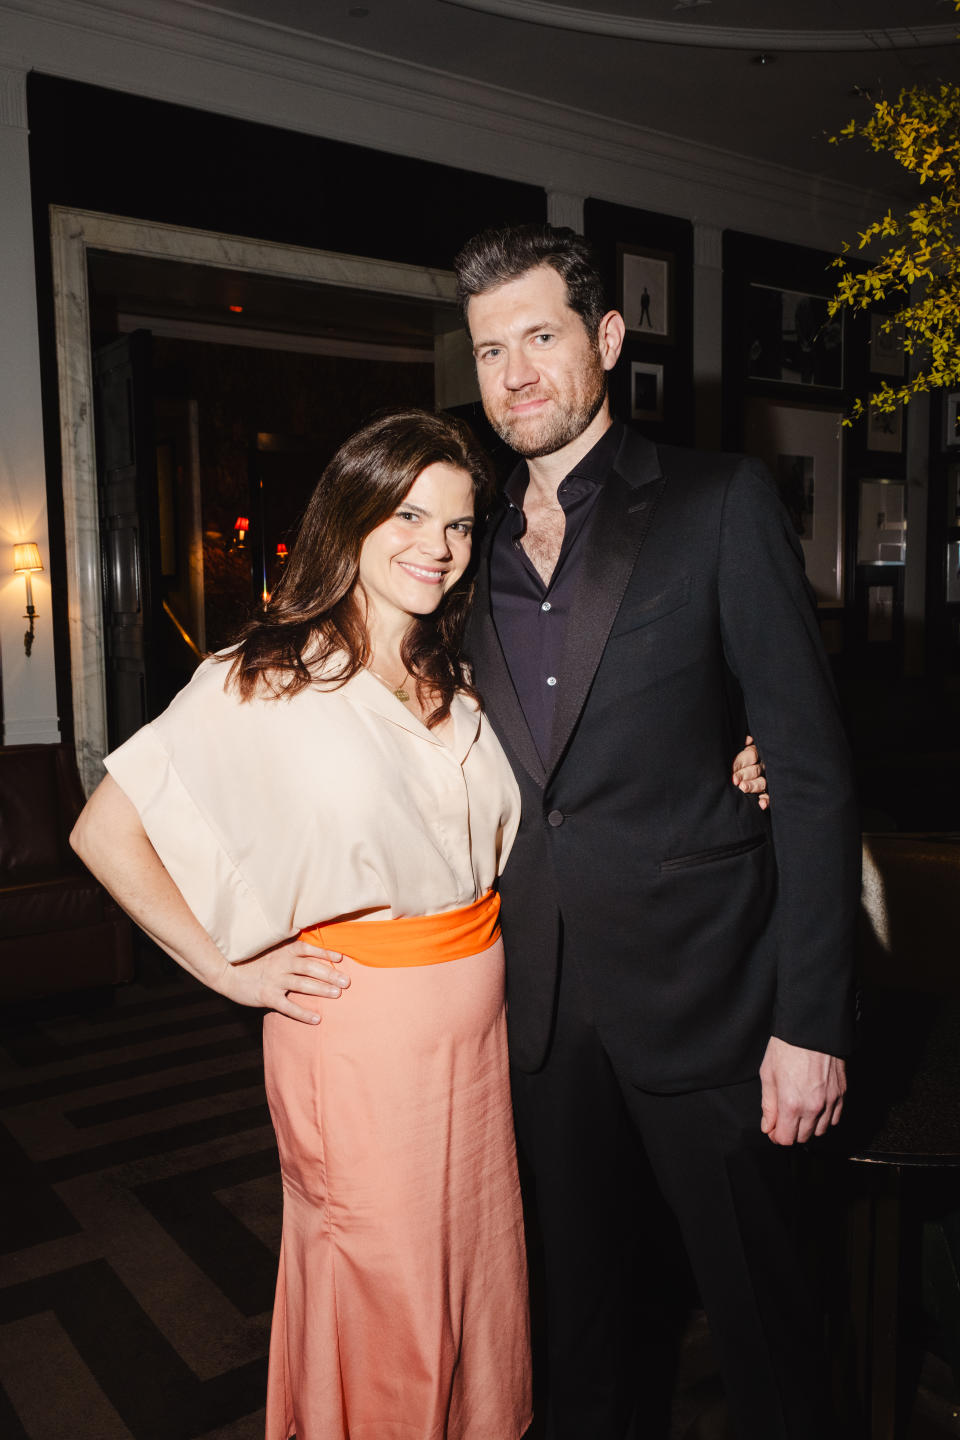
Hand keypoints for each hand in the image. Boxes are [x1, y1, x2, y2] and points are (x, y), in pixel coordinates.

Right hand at [220, 935, 350, 1023]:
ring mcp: (274, 980)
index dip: (325, 953)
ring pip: (303, 984)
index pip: (309, 950)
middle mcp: (281, 964)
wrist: (226, 972)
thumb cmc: (252, 961)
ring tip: (337, 994)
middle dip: (330, 974)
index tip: (341, 959)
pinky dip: (303, 1013)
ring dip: (321, 989)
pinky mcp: (267, 996)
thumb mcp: (270, 950)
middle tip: (347, 982)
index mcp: (283, 951)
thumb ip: (288, 950)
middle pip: (311, 968)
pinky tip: (317, 1019)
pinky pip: (288, 1006)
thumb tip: (309, 950)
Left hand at [732, 734, 768, 809]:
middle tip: (735, 780)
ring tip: (743, 788)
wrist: (740, 773)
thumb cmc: (737, 759)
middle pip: (755, 770)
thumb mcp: (738, 747)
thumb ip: (743, 744)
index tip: (731, 770)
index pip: (750, 756)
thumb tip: (748, 739)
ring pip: (762, 782)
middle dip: (744, 775)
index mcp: (755, 753)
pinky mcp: (768, 792)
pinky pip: (769, 796)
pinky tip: (762, 804)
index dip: (740, 762)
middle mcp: (762, 766)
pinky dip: (766, 801)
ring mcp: (766, 779)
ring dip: (753, 786)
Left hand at [759, 1035, 845, 1144]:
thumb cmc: (787, 1047)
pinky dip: (825, 1118)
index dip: (777, 1136)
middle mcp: (813, 1107)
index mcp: (791, 1103)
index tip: (773, 1129)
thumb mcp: (768, 1074)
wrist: (811, 1028)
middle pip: (803, 1137)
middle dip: (791, 1132)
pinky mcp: (841, 1094)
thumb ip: (768, 1105)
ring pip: (820, 1130)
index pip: (786, 1139)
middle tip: (783, 1120)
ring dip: (808, 1127)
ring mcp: (830, 1101)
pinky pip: (834, 1118)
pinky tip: (815, 1108)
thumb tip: (768, 1126)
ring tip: (799, 1112)